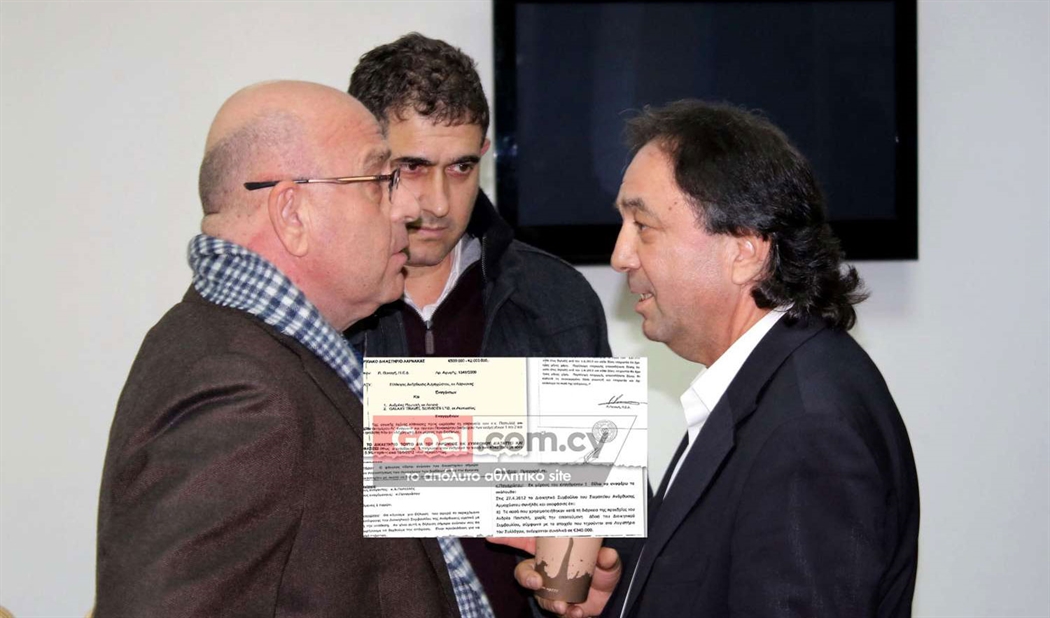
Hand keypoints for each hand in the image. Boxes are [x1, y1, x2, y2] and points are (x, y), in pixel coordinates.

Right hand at [488, 538, 621, 617]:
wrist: (611, 598)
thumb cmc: (603, 571)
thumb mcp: (608, 563)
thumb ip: (607, 559)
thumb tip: (606, 556)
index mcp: (551, 551)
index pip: (524, 542)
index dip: (507, 538)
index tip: (491, 535)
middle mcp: (546, 571)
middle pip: (524, 573)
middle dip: (526, 578)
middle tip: (536, 581)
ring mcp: (551, 590)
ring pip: (539, 596)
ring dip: (549, 601)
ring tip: (563, 605)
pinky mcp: (560, 606)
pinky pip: (556, 611)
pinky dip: (567, 614)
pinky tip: (576, 612)